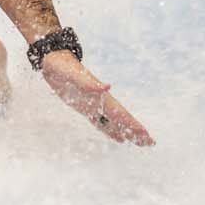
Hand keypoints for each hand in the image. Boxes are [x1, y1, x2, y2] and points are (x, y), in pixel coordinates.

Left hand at [38, 51, 153, 146]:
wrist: (53, 61)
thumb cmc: (63, 67)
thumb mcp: (74, 75)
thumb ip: (89, 83)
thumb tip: (107, 87)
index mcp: (101, 96)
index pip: (121, 114)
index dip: (133, 125)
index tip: (146, 135)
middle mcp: (101, 101)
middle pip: (122, 120)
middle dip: (136, 131)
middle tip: (151, 143)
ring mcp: (94, 105)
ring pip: (114, 123)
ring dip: (127, 132)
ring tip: (140, 143)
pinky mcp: (85, 107)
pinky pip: (100, 122)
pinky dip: (110, 130)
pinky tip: (118, 138)